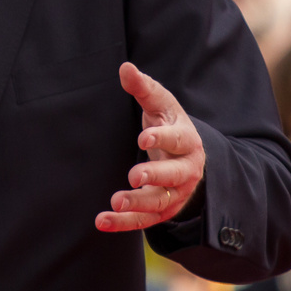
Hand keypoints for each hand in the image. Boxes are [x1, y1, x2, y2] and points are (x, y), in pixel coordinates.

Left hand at [95, 62, 206, 232]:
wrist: (188, 158)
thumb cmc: (170, 125)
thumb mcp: (161, 105)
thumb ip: (143, 88)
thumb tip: (125, 67)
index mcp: (188, 141)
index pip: (178, 139)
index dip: (163, 138)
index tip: (143, 138)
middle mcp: (187, 169)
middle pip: (174, 175)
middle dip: (156, 175)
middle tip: (135, 175)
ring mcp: (177, 193)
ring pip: (160, 202)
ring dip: (138, 204)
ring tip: (115, 202)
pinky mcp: (163, 210)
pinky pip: (144, 220)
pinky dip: (124, 223)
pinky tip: (102, 221)